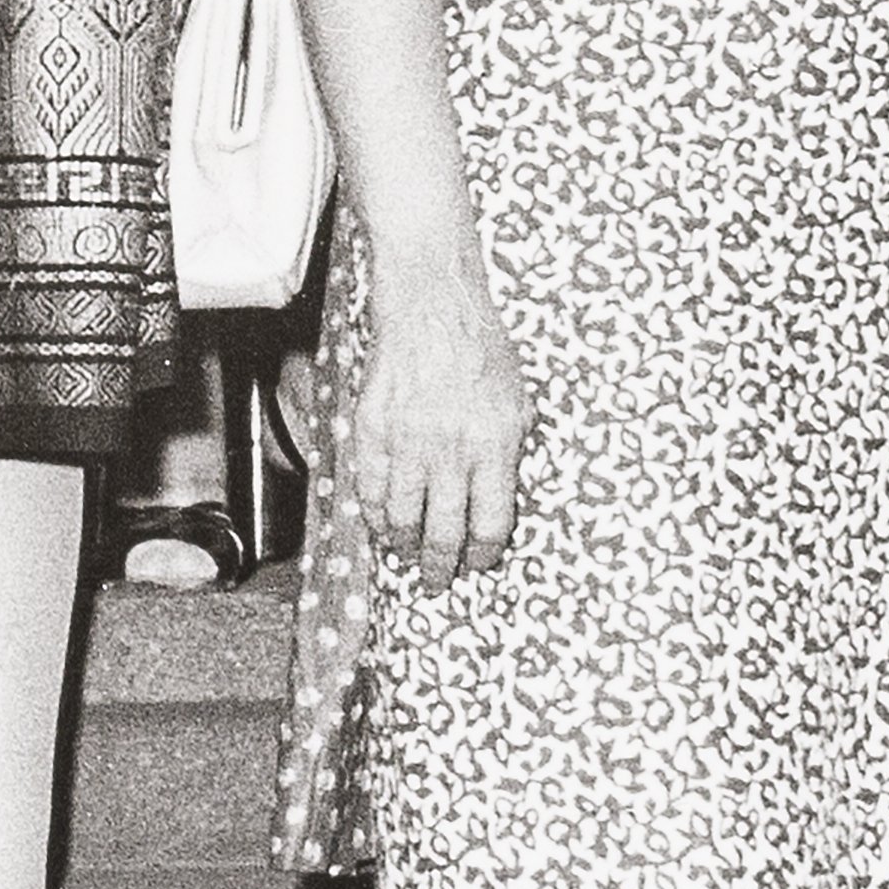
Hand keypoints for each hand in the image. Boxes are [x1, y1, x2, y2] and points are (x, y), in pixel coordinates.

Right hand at [347, 273, 528, 580]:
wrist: (432, 307)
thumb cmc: (482, 352)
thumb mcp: (518, 403)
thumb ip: (509, 457)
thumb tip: (496, 506)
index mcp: (494, 445)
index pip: (489, 525)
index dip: (482, 556)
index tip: (477, 565)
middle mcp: (450, 450)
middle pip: (444, 533)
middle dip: (441, 567)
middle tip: (438, 581)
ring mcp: (407, 441)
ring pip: (402, 519)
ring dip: (405, 547)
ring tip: (409, 557)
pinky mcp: (372, 430)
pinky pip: (369, 490)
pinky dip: (375, 515)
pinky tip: (383, 524)